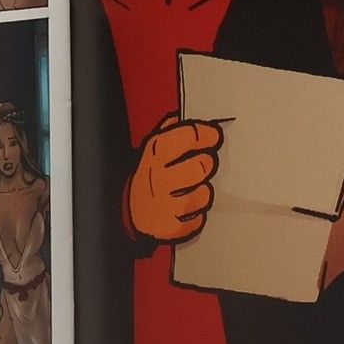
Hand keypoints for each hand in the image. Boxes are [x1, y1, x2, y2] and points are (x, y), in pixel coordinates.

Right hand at [126, 118, 222, 243]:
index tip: (213, 136)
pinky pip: (201, 216)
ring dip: (201, 190)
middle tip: (198, 166)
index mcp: (155, 153)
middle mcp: (160, 178)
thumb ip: (169, 132)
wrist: (131, 215)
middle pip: (204, 165)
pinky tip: (183, 208)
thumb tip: (183, 116)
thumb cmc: (148, 177)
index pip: (190, 135)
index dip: (208, 134)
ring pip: (205, 193)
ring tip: (187, 189)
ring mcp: (167, 205)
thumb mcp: (151, 151)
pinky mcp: (174, 227)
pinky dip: (196, 212)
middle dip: (205, 164)